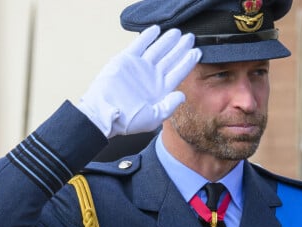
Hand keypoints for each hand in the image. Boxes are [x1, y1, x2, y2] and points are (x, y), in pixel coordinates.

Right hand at [77, 25, 200, 137]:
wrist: (104, 114)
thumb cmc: (127, 121)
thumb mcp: (153, 118)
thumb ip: (169, 106)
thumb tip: (182, 95)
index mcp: (161, 90)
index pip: (178, 72)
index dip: (188, 62)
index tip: (197, 52)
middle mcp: (152, 77)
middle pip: (171, 58)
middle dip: (181, 47)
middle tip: (190, 37)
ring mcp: (140, 67)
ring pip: (158, 49)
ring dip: (168, 40)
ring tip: (177, 32)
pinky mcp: (126, 60)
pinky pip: (139, 45)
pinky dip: (147, 37)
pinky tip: (156, 30)